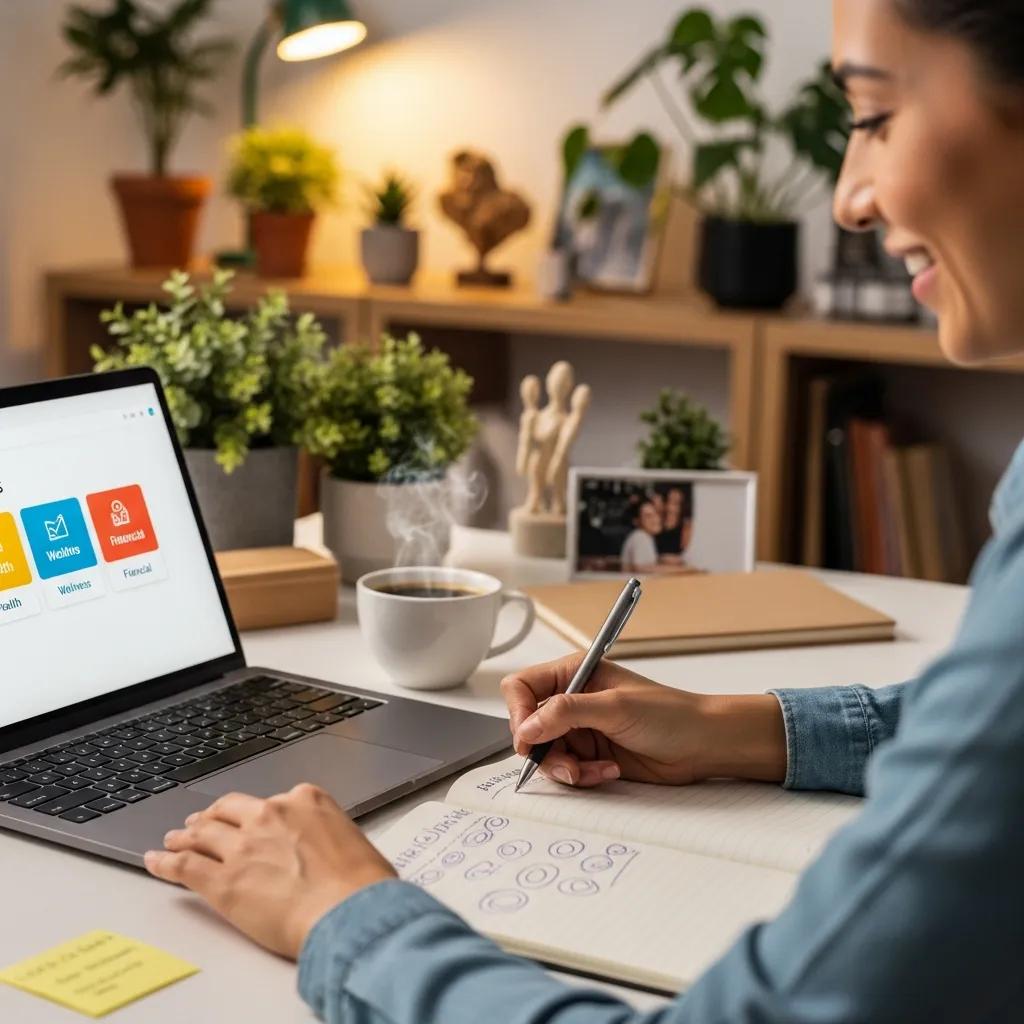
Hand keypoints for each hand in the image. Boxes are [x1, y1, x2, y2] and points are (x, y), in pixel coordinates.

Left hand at [144, 784, 395, 958]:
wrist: (350, 912)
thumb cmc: (362, 885)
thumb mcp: (352, 840)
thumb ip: (326, 836)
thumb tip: (322, 853)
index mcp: (306, 800)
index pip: (271, 801)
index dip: (254, 813)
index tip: (249, 820)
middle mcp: (271, 814)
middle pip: (230, 809)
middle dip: (213, 816)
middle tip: (201, 823)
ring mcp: (243, 845)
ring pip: (203, 834)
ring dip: (185, 836)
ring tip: (174, 840)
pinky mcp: (223, 880)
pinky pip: (185, 866)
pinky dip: (165, 862)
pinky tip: (155, 861)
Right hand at [501, 654, 786, 787]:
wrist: (703, 745)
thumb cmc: (670, 714)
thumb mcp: (614, 707)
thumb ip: (566, 713)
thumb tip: (527, 728)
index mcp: (574, 672)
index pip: (522, 687)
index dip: (519, 713)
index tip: (529, 739)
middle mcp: (573, 699)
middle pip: (529, 726)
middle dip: (545, 750)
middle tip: (566, 764)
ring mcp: (581, 729)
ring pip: (546, 754)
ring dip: (567, 768)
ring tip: (594, 770)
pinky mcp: (591, 754)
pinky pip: (567, 771)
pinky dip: (582, 776)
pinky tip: (609, 771)